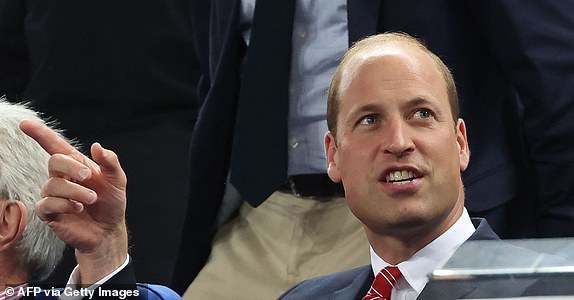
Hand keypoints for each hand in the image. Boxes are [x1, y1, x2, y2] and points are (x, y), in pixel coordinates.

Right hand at [19, 119, 127, 283]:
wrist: (109, 229)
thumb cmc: (111, 202)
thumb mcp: (117, 180)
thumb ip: (110, 162)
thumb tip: (96, 146)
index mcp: (76, 165)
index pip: (54, 146)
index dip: (40, 134)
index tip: (25, 123)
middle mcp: (61, 177)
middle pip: (54, 161)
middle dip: (72, 167)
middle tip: (90, 177)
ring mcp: (53, 195)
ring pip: (52, 185)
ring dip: (75, 191)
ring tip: (92, 199)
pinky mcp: (49, 213)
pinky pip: (46, 204)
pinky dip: (64, 204)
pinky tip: (78, 208)